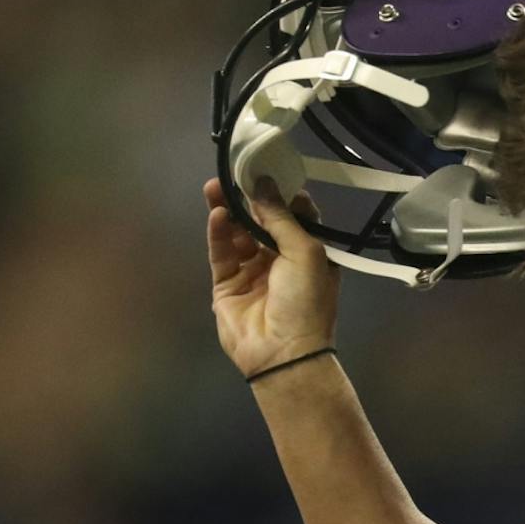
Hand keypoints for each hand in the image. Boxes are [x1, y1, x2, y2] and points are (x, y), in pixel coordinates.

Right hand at [205, 175, 338, 379]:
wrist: (283, 352)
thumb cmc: (305, 300)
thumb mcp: (305, 252)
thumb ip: (282, 217)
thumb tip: (264, 184)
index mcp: (308, 253)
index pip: (294, 214)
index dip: (281, 193)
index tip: (268, 171)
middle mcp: (280, 259)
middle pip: (261, 220)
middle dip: (248, 197)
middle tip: (234, 173)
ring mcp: (251, 271)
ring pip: (237, 232)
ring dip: (229, 210)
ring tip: (216, 187)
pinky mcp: (227, 284)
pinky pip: (221, 252)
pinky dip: (218, 232)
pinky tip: (217, 214)